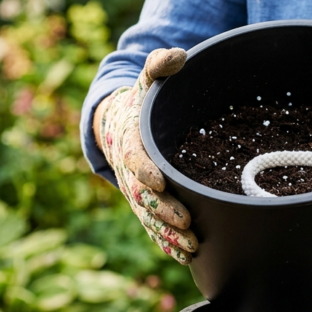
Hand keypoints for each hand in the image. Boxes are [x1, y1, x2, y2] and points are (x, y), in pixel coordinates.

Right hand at [94, 48, 197, 264]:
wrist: (119, 129)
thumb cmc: (141, 104)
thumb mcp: (147, 82)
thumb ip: (159, 66)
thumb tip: (178, 54)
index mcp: (131, 143)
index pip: (134, 158)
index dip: (145, 170)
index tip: (159, 180)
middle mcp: (132, 174)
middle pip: (145, 197)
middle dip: (165, 211)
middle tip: (187, 222)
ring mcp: (138, 195)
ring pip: (151, 219)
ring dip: (169, 235)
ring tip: (192, 248)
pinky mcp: (147, 208)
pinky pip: (155, 229)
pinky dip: (167, 244)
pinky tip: (187, 258)